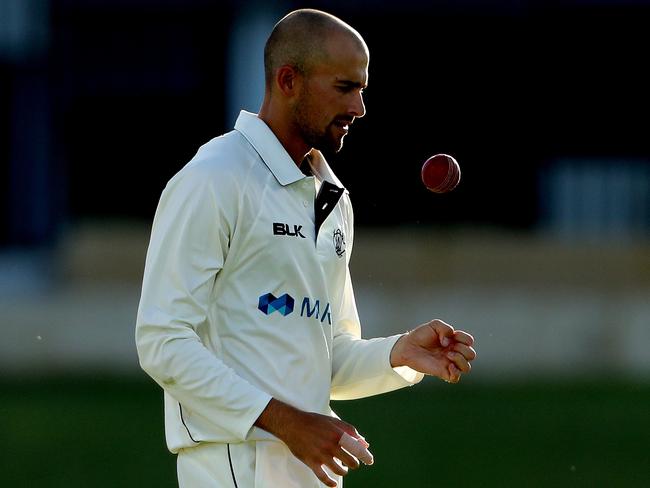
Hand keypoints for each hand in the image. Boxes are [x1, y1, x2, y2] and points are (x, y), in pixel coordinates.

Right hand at [255, 399, 371, 486]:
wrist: (292, 424)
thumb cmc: (314, 421)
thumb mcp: (333, 421)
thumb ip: (350, 431)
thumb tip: (364, 442)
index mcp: (338, 434)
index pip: (357, 448)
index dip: (366, 456)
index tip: (369, 461)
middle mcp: (331, 445)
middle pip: (350, 461)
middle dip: (354, 464)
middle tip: (353, 463)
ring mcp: (321, 455)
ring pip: (339, 470)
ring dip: (344, 471)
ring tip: (343, 469)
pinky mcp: (311, 462)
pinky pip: (323, 477)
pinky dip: (330, 483)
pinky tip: (334, 483)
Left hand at [390, 319, 475, 382]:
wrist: (408, 346)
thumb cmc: (421, 335)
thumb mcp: (434, 325)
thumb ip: (446, 328)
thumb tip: (448, 343)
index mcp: (454, 341)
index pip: (469, 341)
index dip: (464, 338)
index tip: (452, 335)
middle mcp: (453, 352)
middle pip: (471, 354)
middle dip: (464, 349)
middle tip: (448, 347)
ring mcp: (448, 363)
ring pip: (467, 367)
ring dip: (461, 360)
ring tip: (448, 355)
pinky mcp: (442, 372)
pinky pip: (456, 378)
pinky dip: (456, 372)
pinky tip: (448, 365)